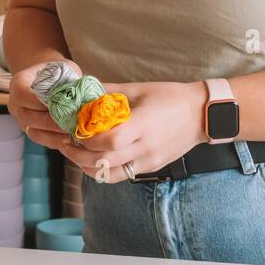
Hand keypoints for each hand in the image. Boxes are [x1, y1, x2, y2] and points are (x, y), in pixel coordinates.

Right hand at [7, 60, 78, 151]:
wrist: (50, 79)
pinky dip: (58, 142)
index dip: (41, 102)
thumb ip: (68, 81)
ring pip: (35, 133)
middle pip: (28, 118)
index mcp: (18, 84)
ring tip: (74, 134)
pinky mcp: (32, 132)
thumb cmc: (58, 72)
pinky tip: (72, 140)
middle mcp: (15, 104)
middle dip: (52, 122)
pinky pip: (42, 141)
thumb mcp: (63, 69)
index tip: (62, 105)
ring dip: (56, 136)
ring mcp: (21, 120)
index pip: (23, 95)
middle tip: (73, 123)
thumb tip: (83, 97)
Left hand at [60, 81, 205, 183]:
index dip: (87, 139)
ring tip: (75, 154)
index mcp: (143, 124)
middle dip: (79, 154)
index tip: (73, 130)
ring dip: (88, 166)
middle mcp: (145, 147)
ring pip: (110, 174)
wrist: (200, 114)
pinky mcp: (151, 167)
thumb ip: (110, 92)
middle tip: (64, 143)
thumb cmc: (170, 97)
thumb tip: (84, 90)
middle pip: (105, 160)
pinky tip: (94, 161)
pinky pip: (122, 175)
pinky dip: (104, 171)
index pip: (109, 141)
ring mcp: (149, 161)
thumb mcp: (139, 88)